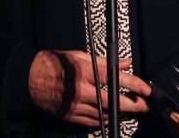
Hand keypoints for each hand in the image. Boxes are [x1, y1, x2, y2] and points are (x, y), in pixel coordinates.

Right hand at [28, 50, 150, 126]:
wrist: (32, 79)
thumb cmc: (55, 64)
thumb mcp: (81, 56)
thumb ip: (106, 61)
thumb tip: (125, 62)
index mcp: (84, 72)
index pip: (115, 78)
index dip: (134, 84)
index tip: (146, 88)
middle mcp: (81, 91)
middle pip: (114, 101)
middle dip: (134, 104)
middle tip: (146, 105)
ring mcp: (76, 107)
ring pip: (105, 114)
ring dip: (122, 113)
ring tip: (135, 110)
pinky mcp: (71, 117)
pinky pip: (94, 122)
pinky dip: (106, 118)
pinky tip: (114, 115)